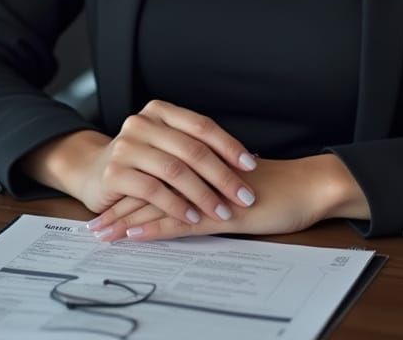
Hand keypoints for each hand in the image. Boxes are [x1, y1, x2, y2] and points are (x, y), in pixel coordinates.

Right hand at [53, 100, 258, 227]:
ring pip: (175, 171)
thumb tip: (247, 161)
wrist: (90, 172)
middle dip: (222, 176)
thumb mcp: (166, 146)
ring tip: (222, 212)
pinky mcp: (115, 173)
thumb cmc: (139, 161)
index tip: (250, 165)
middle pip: (192, 149)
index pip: (201, 126)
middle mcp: (142, 123)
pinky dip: (177, 206)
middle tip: (244, 196)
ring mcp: (126, 147)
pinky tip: (192, 218)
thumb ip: (195, 148)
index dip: (228, 145)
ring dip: (203, 195)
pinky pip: (153, 191)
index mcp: (160, 111)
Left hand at [87, 154, 368, 242]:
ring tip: (102, 233)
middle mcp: (203, 175)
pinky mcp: (222, 213)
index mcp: (205, 165)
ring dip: (127, 221)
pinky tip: (134, 237)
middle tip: (93, 222)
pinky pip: (182, 221)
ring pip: (160, 205)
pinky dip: (154, 229)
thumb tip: (197, 188)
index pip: (159, 174)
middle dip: (120, 207)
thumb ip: (216, 183)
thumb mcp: (241, 184)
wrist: (309, 186)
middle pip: (152, 189)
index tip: (108, 201)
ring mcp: (210, 193)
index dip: (132, 188)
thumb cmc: (282, 186)